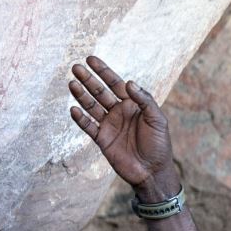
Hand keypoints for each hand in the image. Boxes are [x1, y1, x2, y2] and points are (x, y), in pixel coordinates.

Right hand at [67, 56, 175, 194]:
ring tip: (71, 83)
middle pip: (100, 92)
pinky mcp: (102, 139)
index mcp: (133, 105)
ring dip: (81, 95)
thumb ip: (145, 101)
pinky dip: (81, 118)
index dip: (103, 71)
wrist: (152, 171)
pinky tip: (74, 109)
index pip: (115, 84)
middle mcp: (119, 112)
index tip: (90, 59)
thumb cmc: (159, 144)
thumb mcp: (157, 120)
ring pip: (91, 106)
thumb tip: (129, 83)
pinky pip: (88, 126)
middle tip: (76, 67)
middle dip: (88, 79)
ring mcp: (109, 125)